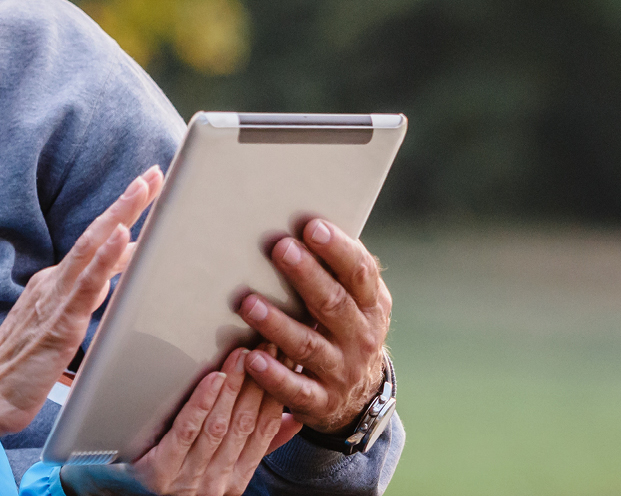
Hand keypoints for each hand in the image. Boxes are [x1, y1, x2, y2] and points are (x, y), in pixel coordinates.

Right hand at [0, 167, 158, 442]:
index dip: (119, 219)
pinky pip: (86, 284)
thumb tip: (105, 298)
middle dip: (126, 204)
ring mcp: (54, 301)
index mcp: (51, 288)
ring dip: (120, 216)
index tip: (143, 193)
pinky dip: (104, 256)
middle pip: (94, 236)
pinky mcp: (59, 324)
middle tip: (153, 175)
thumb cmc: (16, 375)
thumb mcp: (54, 335)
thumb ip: (76, 314)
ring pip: (93, 248)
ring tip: (144, 188)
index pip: (91, 247)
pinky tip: (121, 234)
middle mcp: (52, 285)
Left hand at [126, 347, 298, 495]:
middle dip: (258, 383)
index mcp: (236, 479)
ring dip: (233, 387)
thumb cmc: (178, 487)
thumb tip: (292, 420)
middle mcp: (217, 481)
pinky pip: (186, 432)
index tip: (284, 364)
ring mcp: (188, 478)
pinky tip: (212, 379)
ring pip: (218, 425)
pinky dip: (201, 403)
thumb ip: (256, 447)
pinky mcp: (160, 472)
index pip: (264, 431)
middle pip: (244, 424)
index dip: (275, 394)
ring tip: (242, 357)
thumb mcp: (223, 472)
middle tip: (266, 349)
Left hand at [236, 217, 391, 431]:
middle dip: (307, 276)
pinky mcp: (320, 401)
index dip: (338, 250)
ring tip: (248, 303)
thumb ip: (340, 270)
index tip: (312, 226)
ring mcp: (341, 371)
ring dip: (278, 324)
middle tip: (280, 248)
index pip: (359, 274)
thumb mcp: (357, 302)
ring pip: (308, 346)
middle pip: (333, 304)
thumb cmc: (346, 329)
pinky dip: (273, 375)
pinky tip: (251, 358)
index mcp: (372, 306)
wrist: (359, 396)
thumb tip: (309, 219)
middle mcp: (361, 338)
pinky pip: (295, 389)